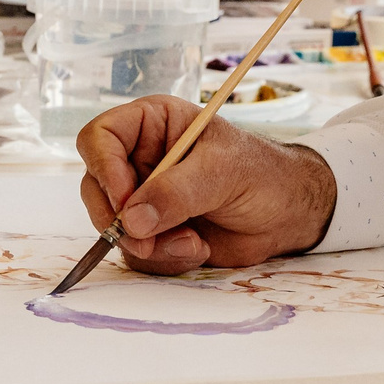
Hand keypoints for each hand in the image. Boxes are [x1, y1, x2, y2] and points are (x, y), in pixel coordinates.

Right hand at [76, 94, 336, 272]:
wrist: (288, 214)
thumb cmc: (262, 174)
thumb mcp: (223, 172)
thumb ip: (177, 192)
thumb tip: (132, 219)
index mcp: (153, 125)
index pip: (101, 136)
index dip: (103, 167)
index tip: (125, 200)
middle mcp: (140, 159)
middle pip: (96, 187)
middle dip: (119, 220)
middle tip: (146, 240)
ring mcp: (145, 198)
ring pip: (114, 227)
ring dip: (149, 245)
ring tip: (193, 242)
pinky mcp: (154, 232)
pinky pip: (136, 252)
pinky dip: (163, 258)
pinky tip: (197, 248)